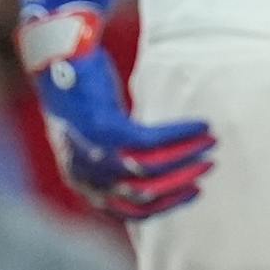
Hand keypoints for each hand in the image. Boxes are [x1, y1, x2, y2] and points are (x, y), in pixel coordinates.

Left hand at [17, 6, 215, 220]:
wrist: (59, 58)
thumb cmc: (82, 96)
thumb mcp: (95, 138)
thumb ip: (117, 156)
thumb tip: (155, 167)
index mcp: (83, 182)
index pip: (129, 211)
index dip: (166, 205)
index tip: (193, 192)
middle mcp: (86, 175)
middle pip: (144, 193)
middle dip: (182, 181)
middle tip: (209, 165)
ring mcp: (93, 152)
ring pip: (151, 168)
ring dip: (187, 156)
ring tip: (210, 142)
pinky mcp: (105, 128)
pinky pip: (152, 140)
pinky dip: (180, 134)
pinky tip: (200, 125)